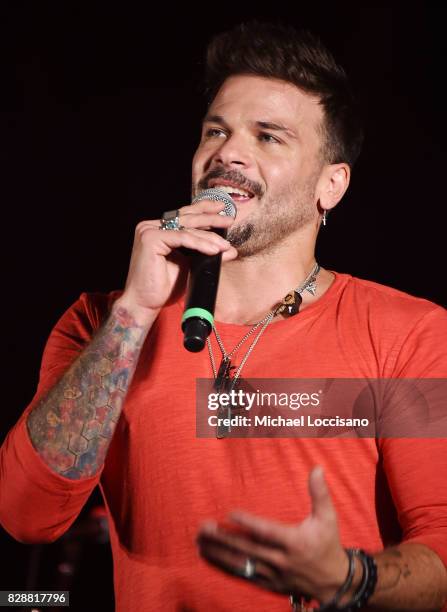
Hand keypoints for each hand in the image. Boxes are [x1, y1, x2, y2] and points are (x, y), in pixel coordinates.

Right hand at [115, 200, 237, 322]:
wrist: (145, 303)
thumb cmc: (163, 287)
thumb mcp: (190, 266)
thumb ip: (206, 253)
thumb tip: (229, 249)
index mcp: (157, 230)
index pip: (183, 215)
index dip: (204, 210)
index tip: (222, 211)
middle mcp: (151, 226)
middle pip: (186, 218)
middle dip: (210, 218)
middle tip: (229, 220)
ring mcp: (149, 231)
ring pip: (186, 229)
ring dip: (209, 236)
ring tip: (225, 245)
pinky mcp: (150, 239)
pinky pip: (181, 238)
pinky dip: (199, 244)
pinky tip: (213, 250)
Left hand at [197, 467, 348, 604]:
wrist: (334, 583)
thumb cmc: (328, 544)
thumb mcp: (328, 518)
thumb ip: (320, 493)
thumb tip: (316, 468)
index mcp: (294, 542)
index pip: (267, 532)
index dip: (249, 523)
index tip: (230, 513)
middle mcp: (281, 560)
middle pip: (247, 549)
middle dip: (224, 539)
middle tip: (204, 527)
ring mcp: (272, 574)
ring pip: (241, 564)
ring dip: (218, 552)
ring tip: (199, 540)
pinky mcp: (267, 584)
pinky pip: (242, 575)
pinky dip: (224, 566)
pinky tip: (208, 556)